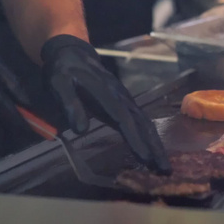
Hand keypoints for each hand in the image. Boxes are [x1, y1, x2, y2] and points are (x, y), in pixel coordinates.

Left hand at [41, 35, 170, 173]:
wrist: (74, 54)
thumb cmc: (65, 71)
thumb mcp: (58, 83)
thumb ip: (69, 104)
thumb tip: (80, 129)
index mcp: (107, 94)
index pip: (124, 119)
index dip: (135, 139)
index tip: (145, 158)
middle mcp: (122, 98)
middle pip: (143, 124)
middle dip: (155, 147)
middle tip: (165, 170)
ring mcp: (127, 101)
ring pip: (146, 124)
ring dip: (156, 146)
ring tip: (163, 168)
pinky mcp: (126, 105)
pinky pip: (142, 123)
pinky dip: (150, 139)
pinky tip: (153, 153)